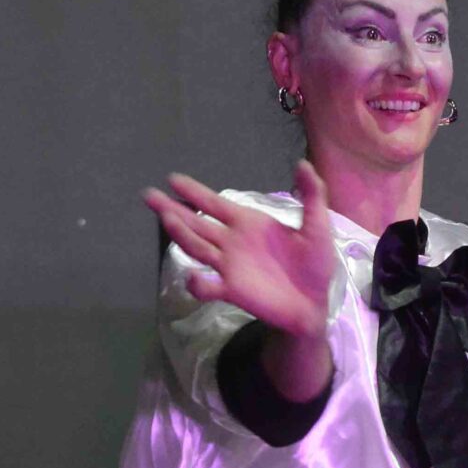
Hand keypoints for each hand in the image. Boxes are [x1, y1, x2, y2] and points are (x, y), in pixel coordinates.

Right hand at [141, 161, 335, 340]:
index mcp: (247, 222)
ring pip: (197, 247)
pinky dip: (197, 283)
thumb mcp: (318, 225)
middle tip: (149, 195)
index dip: (194, 192)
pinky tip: (192, 276)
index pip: (214, 203)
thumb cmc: (315, 265)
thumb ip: (311, 194)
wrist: (314, 303)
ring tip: (166, 218)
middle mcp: (231, 241)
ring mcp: (229, 266)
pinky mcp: (232, 290)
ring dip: (181, 234)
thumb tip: (302, 163)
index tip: (173, 179)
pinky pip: (208, 286)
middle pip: (195, 223)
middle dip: (172, 209)